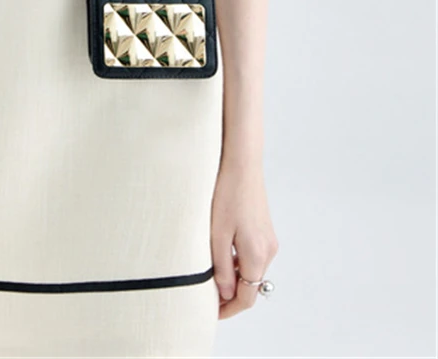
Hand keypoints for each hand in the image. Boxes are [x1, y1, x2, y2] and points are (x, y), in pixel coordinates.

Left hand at [210, 156, 278, 318]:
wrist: (242, 163)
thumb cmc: (226, 193)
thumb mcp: (217, 234)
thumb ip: (221, 267)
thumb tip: (225, 294)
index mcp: (256, 254)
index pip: (246, 297)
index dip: (229, 309)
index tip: (211, 312)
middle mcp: (268, 251)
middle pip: (251, 286)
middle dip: (231, 295)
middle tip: (207, 297)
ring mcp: (269, 240)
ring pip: (252, 271)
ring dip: (234, 278)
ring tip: (210, 276)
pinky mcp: (265, 230)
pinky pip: (253, 257)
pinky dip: (239, 263)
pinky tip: (221, 254)